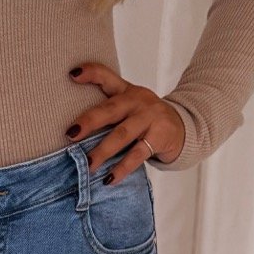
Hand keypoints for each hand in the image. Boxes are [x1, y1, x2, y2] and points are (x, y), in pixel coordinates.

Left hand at [64, 62, 184, 181]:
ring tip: (88, 164)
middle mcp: (137, 102)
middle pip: (110, 110)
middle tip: (71, 134)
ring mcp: (149, 118)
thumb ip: (106, 110)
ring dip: (103, 151)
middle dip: (89, 122)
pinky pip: (137, 154)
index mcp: (126, 92)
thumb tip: (73, 130)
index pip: (107, 77)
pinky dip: (122, 168)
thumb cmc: (146, 118)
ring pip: (122, 135)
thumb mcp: (129, 106)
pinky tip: (109, 179)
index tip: (72, 75)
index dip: (90, 73)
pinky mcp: (159, 137)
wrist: (183, 127)